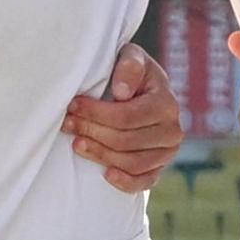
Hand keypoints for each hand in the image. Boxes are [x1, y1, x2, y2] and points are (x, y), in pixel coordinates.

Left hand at [64, 43, 184, 194]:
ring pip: (131, 162)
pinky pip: (145, 182)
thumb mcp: (131, 57)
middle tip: (67, 123)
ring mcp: (167, 152)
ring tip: (76, 142)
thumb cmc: (131, 72)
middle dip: (91, 131)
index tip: (73, 106)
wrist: (142, 91)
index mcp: (166, 104)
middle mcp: (172, 131)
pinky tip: (106, 175)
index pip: (127, 116)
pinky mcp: (159, 168)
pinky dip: (126, 182)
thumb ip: (129, 65)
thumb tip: (122, 92)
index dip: (97, 113)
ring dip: (100, 154)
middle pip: (126, 140)